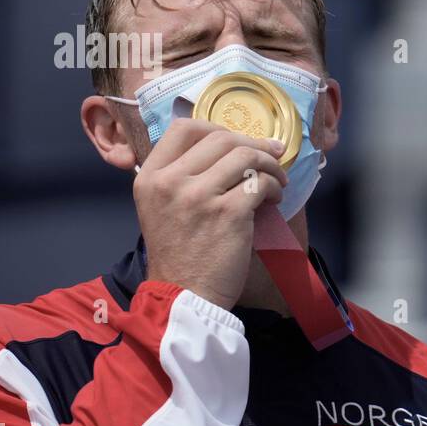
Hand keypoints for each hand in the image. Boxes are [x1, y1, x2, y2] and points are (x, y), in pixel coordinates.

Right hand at [135, 118, 288, 308]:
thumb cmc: (179, 255)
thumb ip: (181, 177)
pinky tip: (274, 198)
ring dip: (269, 164)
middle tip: (270, 156)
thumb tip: (226, 148)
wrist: (183, 297)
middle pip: (220, 138)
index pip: (184, 128)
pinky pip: (260, 182)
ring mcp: (198, 196)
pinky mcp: (228, 214)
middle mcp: (170, 182)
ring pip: (245, 156)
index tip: (237, 142)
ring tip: (276, 180)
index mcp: (150, 177)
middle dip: (252, 144)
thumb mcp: (161, 208)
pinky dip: (274, 186)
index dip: (217, 128)